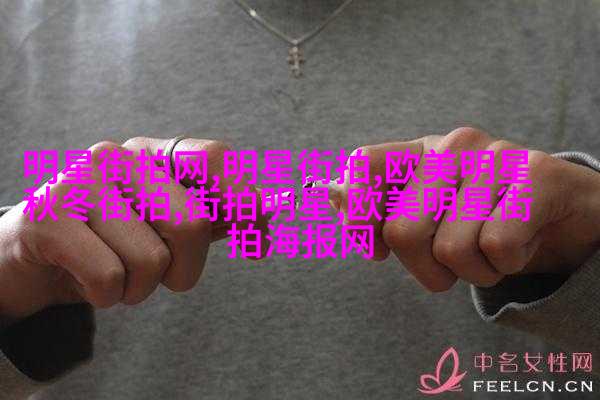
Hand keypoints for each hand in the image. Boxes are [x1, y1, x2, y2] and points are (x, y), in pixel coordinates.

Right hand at [0, 137, 267, 318]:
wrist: (35, 257)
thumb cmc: (112, 242)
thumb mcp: (167, 226)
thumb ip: (217, 218)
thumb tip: (266, 217)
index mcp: (154, 154)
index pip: (215, 159)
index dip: (245, 201)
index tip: (259, 238)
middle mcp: (118, 157)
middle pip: (191, 223)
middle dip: (187, 268)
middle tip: (164, 275)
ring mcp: (80, 181)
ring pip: (151, 259)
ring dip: (141, 287)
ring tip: (117, 274)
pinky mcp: (47, 215)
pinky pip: (110, 278)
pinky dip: (109, 296)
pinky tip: (89, 281)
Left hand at [340, 127, 599, 290]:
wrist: (567, 216)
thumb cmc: (487, 219)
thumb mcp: (431, 214)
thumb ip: (380, 205)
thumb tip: (330, 191)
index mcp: (421, 153)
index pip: (364, 165)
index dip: (358, 215)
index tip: (374, 251)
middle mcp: (453, 146)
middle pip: (402, 231)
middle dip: (427, 268)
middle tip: (455, 260)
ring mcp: (495, 157)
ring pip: (452, 249)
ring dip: (473, 272)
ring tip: (494, 250)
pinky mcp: (538, 175)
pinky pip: (495, 246)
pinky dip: (506, 265)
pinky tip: (522, 244)